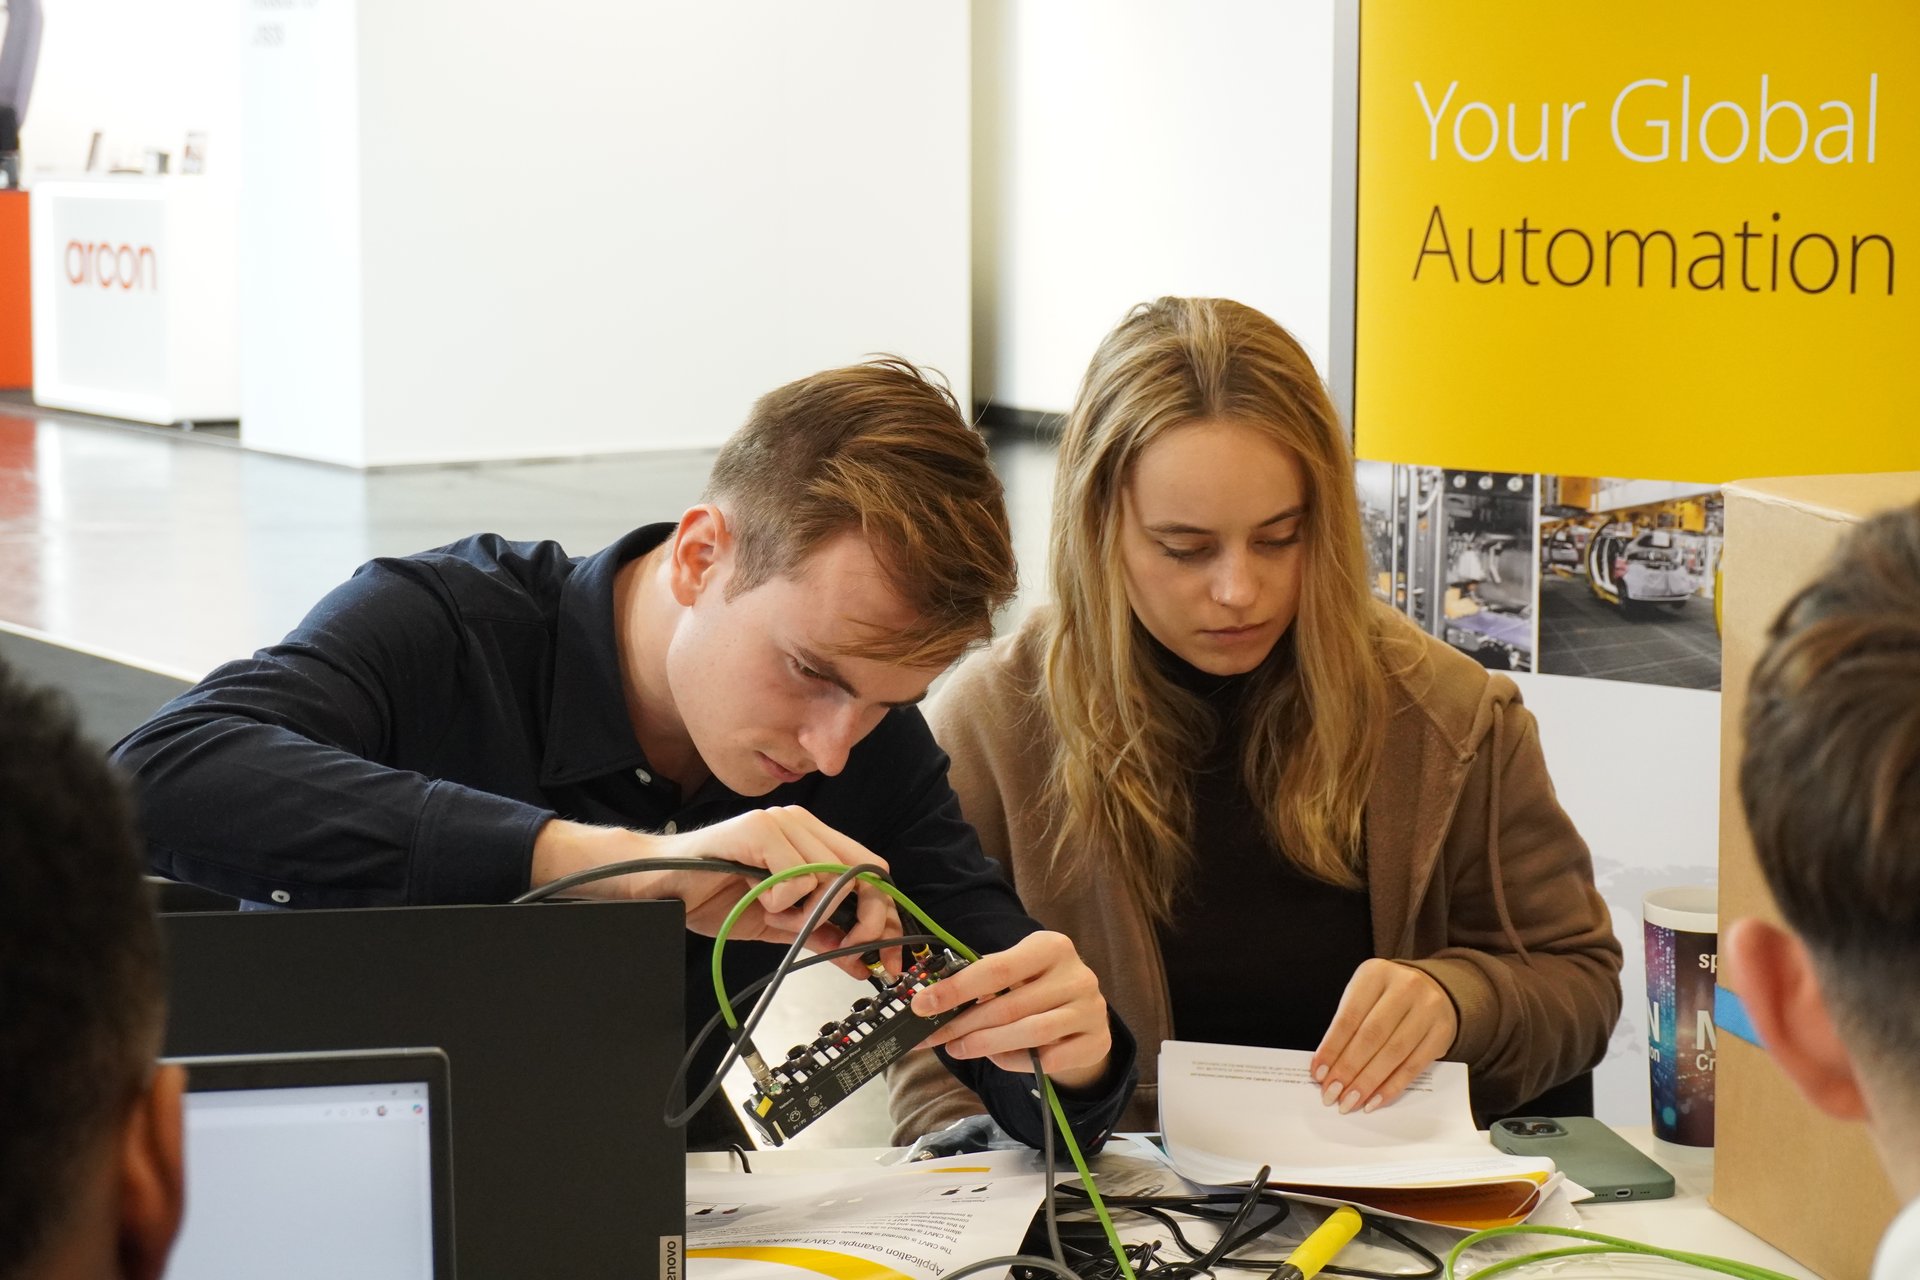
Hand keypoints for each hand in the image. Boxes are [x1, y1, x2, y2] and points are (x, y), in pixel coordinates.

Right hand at [528, 808, 900, 976]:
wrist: (660, 885)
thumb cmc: (712, 895)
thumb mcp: (775, 922)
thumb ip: (815, 929)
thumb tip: (855, 951)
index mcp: (809, 839)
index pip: (868, 869)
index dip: (882, 911)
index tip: (882, 952)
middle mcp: (801, 824)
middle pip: (861, 873)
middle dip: (861, 921)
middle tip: (848, 953)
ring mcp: (781, 823)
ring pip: (830, 877)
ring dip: (806, 913)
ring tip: (773, 914)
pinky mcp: (759, 831)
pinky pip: (795, 877)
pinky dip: (780, 901)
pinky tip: (755, 898)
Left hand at [909, 931, 1112, 1088]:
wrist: (1085, 1014)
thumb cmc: (1038, 989)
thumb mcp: (1017, 973)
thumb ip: (983, 980)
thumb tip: (930, 999)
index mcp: (1051, 946)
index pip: (996, 968)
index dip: (956, 989)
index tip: (923, 1005)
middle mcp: (1076, 975)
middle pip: (1009, 1005)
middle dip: (964, 1023)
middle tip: (934, 1036)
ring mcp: (1090, 1010)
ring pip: (1029, 1033)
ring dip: (985, 1044)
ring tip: (958, 1049)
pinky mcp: (1097, 1042)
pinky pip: (1048, 1060)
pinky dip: (1016, 1061)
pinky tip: (997, 1058)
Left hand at [1310, 959, 1457, 1113]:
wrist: (1436, 988)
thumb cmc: (1388, 996)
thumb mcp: (1365, 996)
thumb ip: (1347, 1026)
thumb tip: (1326, 1067)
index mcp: (1376, 973)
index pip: (1349, 1017)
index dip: (1332, 1048)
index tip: (1318, 1073)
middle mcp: (1405, 987)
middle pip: (1371, 1037)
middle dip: (1348, 1069)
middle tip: (1331, 1093)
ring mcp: (1428, 1009)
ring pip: (1393, 1053)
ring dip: (1368, 1082)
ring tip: (1349, 1101)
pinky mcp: (1442, 1032)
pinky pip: (1414, 1065)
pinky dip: (1392, 1087)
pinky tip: (1375, 1100)